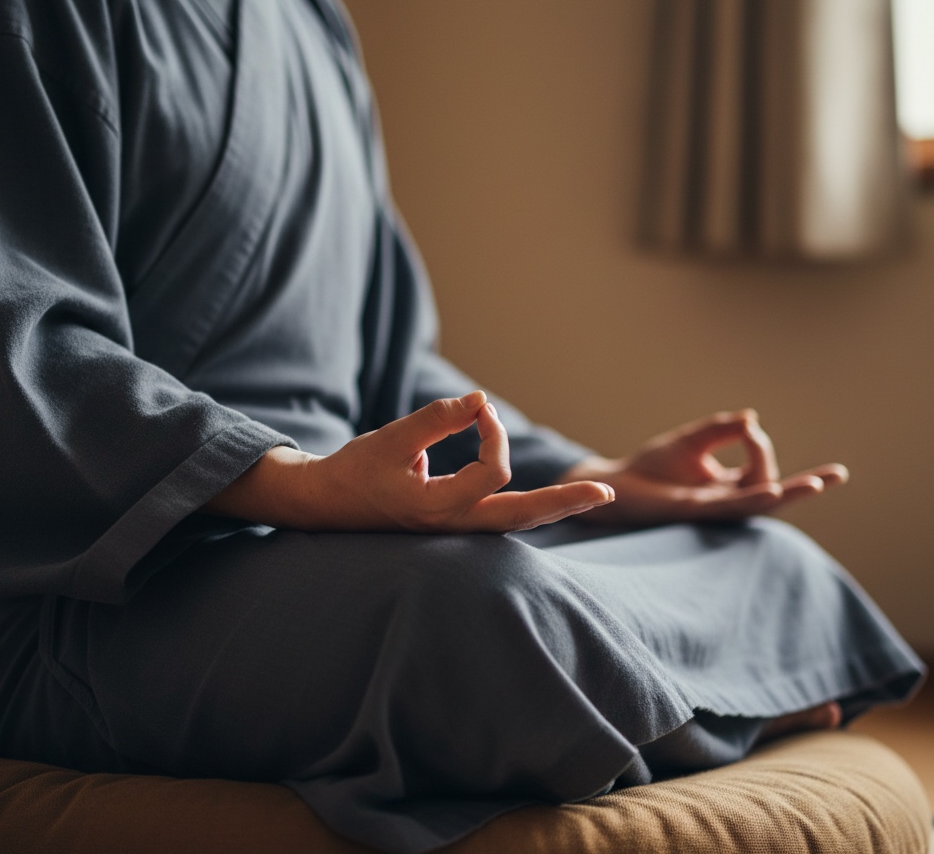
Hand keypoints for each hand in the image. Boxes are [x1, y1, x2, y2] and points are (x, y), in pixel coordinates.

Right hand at [208, 391, 613, 532]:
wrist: (325, 506)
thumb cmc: (355, 471)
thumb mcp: (392, 438)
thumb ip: (438, 419)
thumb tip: (482, 402)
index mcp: (438, 509)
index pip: (492, 471)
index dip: (493, 432)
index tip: (476, 409)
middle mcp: (453, 527)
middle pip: (523, 518)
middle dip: (565, 503)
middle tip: (608, 493)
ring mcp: (455, 531)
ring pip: (515, 523)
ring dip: (553, 508)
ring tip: (592, 498)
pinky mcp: (452, 526)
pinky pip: (500, 518)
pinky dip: (527, 507)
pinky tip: (548, 499)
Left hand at [555, 410, 847, 526]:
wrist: (616, 483)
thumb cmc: (652, 467)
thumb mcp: (690, 441)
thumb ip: (720, 429)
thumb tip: (751, 418)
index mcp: (729, 485)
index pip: (762, 468)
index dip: (760, 445)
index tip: (747, 427)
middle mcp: (726, 500)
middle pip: (774, 493)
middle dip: (806, 485)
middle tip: (837, 475)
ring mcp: (712, 507)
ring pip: (758, 503)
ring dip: (787, 493)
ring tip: (815, 484)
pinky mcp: (693, 510)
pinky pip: (729, 506)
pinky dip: (751, 497)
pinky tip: (771, 491)